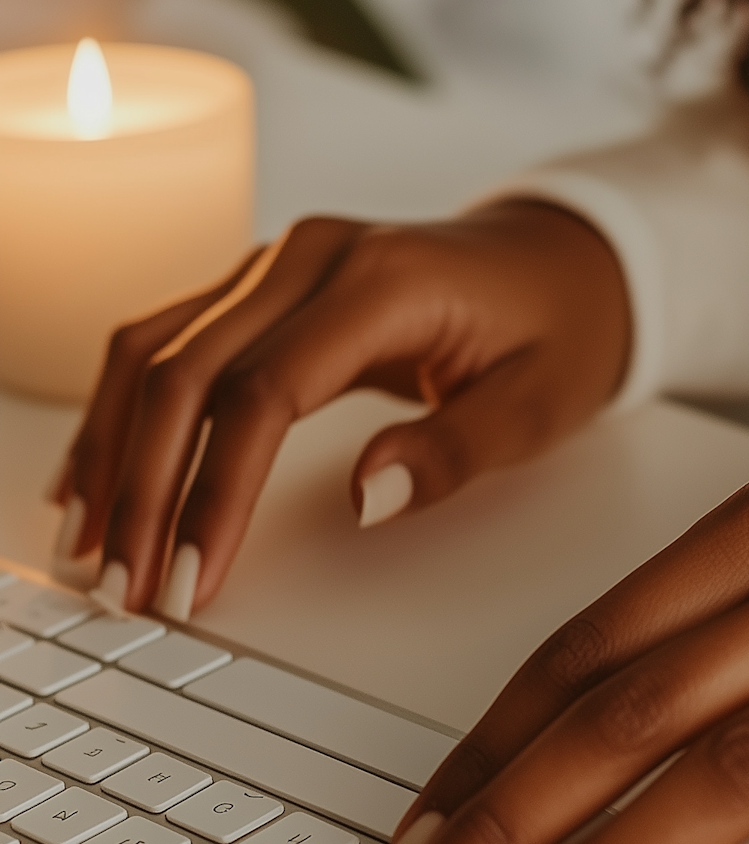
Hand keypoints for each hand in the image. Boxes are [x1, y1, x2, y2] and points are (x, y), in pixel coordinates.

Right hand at [51, 201, 629, 615]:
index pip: (263, 393)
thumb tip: (366, 499)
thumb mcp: (541, 404)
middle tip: (122, 586)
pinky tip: (97, 476)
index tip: (191, 579)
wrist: (566, 260)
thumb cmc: (561, 328)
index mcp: (382, 282)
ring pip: (154, 351)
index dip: (216, 494)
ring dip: (114, 452)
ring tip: (88, 549)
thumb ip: (456, 452)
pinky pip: (169, 341)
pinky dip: (124, 411)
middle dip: (143, 490)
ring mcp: (277, 263)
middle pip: (185, 372)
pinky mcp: (262, 286)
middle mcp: (310, 257)